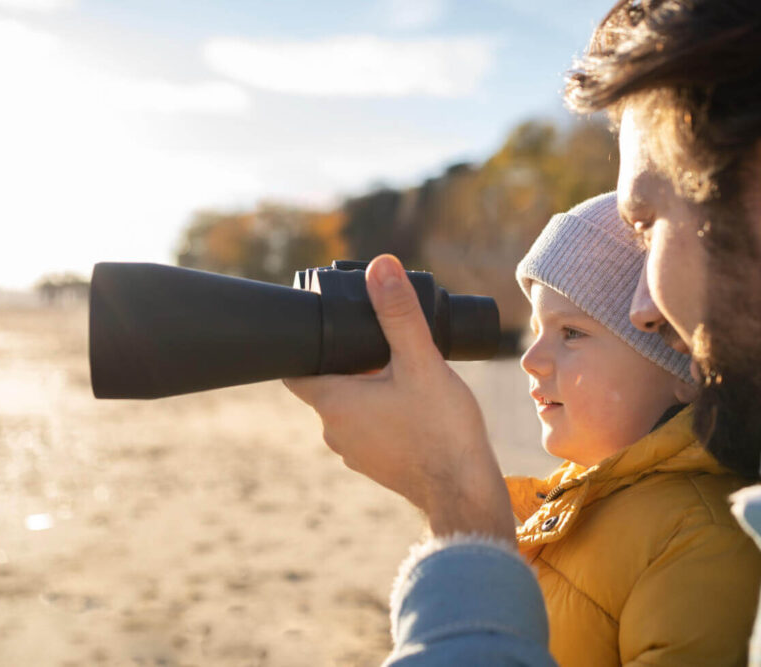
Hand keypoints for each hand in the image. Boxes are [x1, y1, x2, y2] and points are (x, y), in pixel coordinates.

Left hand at [283, 255, 513, 540]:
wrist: (466, 493)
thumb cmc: (442, 430)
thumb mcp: (421, 362)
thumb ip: (399, 314)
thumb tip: (380, 267)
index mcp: (333, 403)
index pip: (295, 367)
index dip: (307, 342)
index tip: (327, 323)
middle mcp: (333, 431)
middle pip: (326, 382)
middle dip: (347, 359)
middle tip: (377, 336)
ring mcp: (353, 452)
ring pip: (349, 406)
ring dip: (367, 386)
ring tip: (400, 367)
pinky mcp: (376, 464)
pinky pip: (369, 427)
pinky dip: (382, 410)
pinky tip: (412, 401)